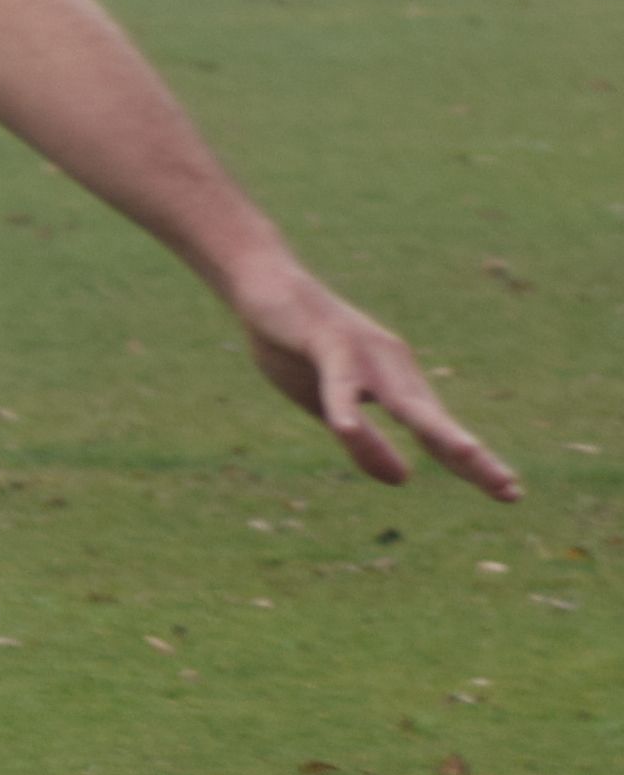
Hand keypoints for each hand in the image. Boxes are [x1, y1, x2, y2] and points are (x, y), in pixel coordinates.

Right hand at [222, 261, 519, 498]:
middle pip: (434, 421)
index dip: (470, 465)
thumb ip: (363, 439)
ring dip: (438, 429)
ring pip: (403, 402)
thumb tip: (404, 480)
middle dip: (471, 457)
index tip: (510, 494)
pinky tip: (345, 431)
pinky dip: (345, 408)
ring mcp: (366, 354)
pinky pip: (339, 384)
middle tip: (510, 491)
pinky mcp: (330, 342)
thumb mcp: (327, 404)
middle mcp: (393, 368)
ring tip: (469, 455)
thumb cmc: (295, 345)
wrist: (263, 280)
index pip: (437, 432)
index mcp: (395, 384)